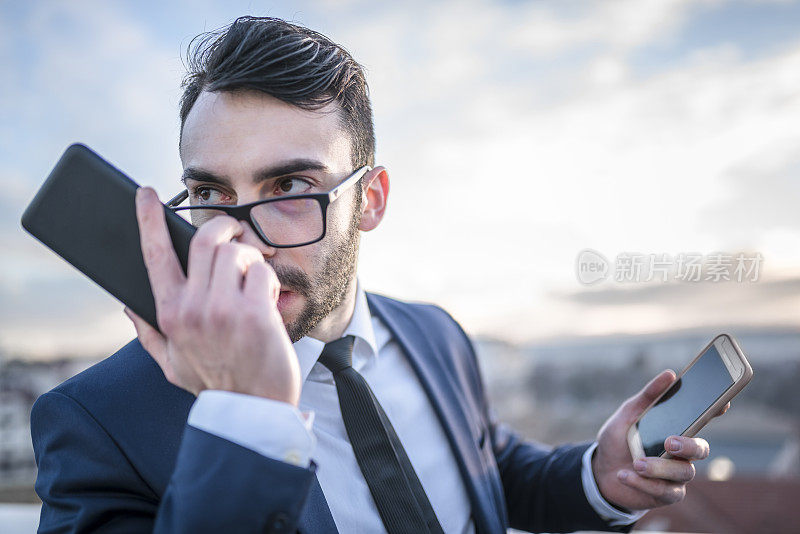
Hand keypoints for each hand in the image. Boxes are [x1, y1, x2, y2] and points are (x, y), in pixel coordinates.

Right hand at [123, 186, 300, 404]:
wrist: (252, 410)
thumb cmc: (215, 384)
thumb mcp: (171, 364)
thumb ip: (148, 333)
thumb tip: (128, 306)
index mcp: (168, 315)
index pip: (154, 255)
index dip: (148, 220)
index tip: (146, 194)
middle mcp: (192, 308)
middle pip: (205, 240)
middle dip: (225, 228)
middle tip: (237, 235)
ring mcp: (223, 309)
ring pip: (236, 251)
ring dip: (250, 258)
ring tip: (254, 281)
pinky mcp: (254, 313)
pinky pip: (262, 271)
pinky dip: (268, 279)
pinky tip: (269, 300)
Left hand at [591, 370, 729, 510]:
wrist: (601, 471)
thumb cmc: (619, 440)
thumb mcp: (627, 415)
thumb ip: (647, 397)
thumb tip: (670, 374)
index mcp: (676, 429)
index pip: (702, 419)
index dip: (716, 411)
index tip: (723, 404)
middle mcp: (682, 452)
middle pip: (701, 449)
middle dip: (688, 446)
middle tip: (669, 443)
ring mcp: (677, 474)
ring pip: (683, 473)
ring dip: (658, 468)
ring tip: (636, 463)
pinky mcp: (666, 494)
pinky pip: (665, 491)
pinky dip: (643, 483)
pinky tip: (624, 475)